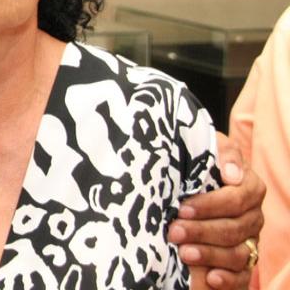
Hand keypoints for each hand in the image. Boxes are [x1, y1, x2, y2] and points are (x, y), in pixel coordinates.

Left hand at [168, 132, 264, 288]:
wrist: (190, 183)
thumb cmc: (197, 164)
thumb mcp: (207, 149)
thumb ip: (224, 153)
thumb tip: (233, 174)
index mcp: (249, 188)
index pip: (237, 199)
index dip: (210, 205)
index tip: (182, 208)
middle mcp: (253, 216)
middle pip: (235, 228)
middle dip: (202, 231)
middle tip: (174, 232)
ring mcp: (250, 241)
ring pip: (237, 253)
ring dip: (209, 254)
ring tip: (184, 253)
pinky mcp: (243, 263)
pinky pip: (243, 277)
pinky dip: (228, 279)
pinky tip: (209, 277)